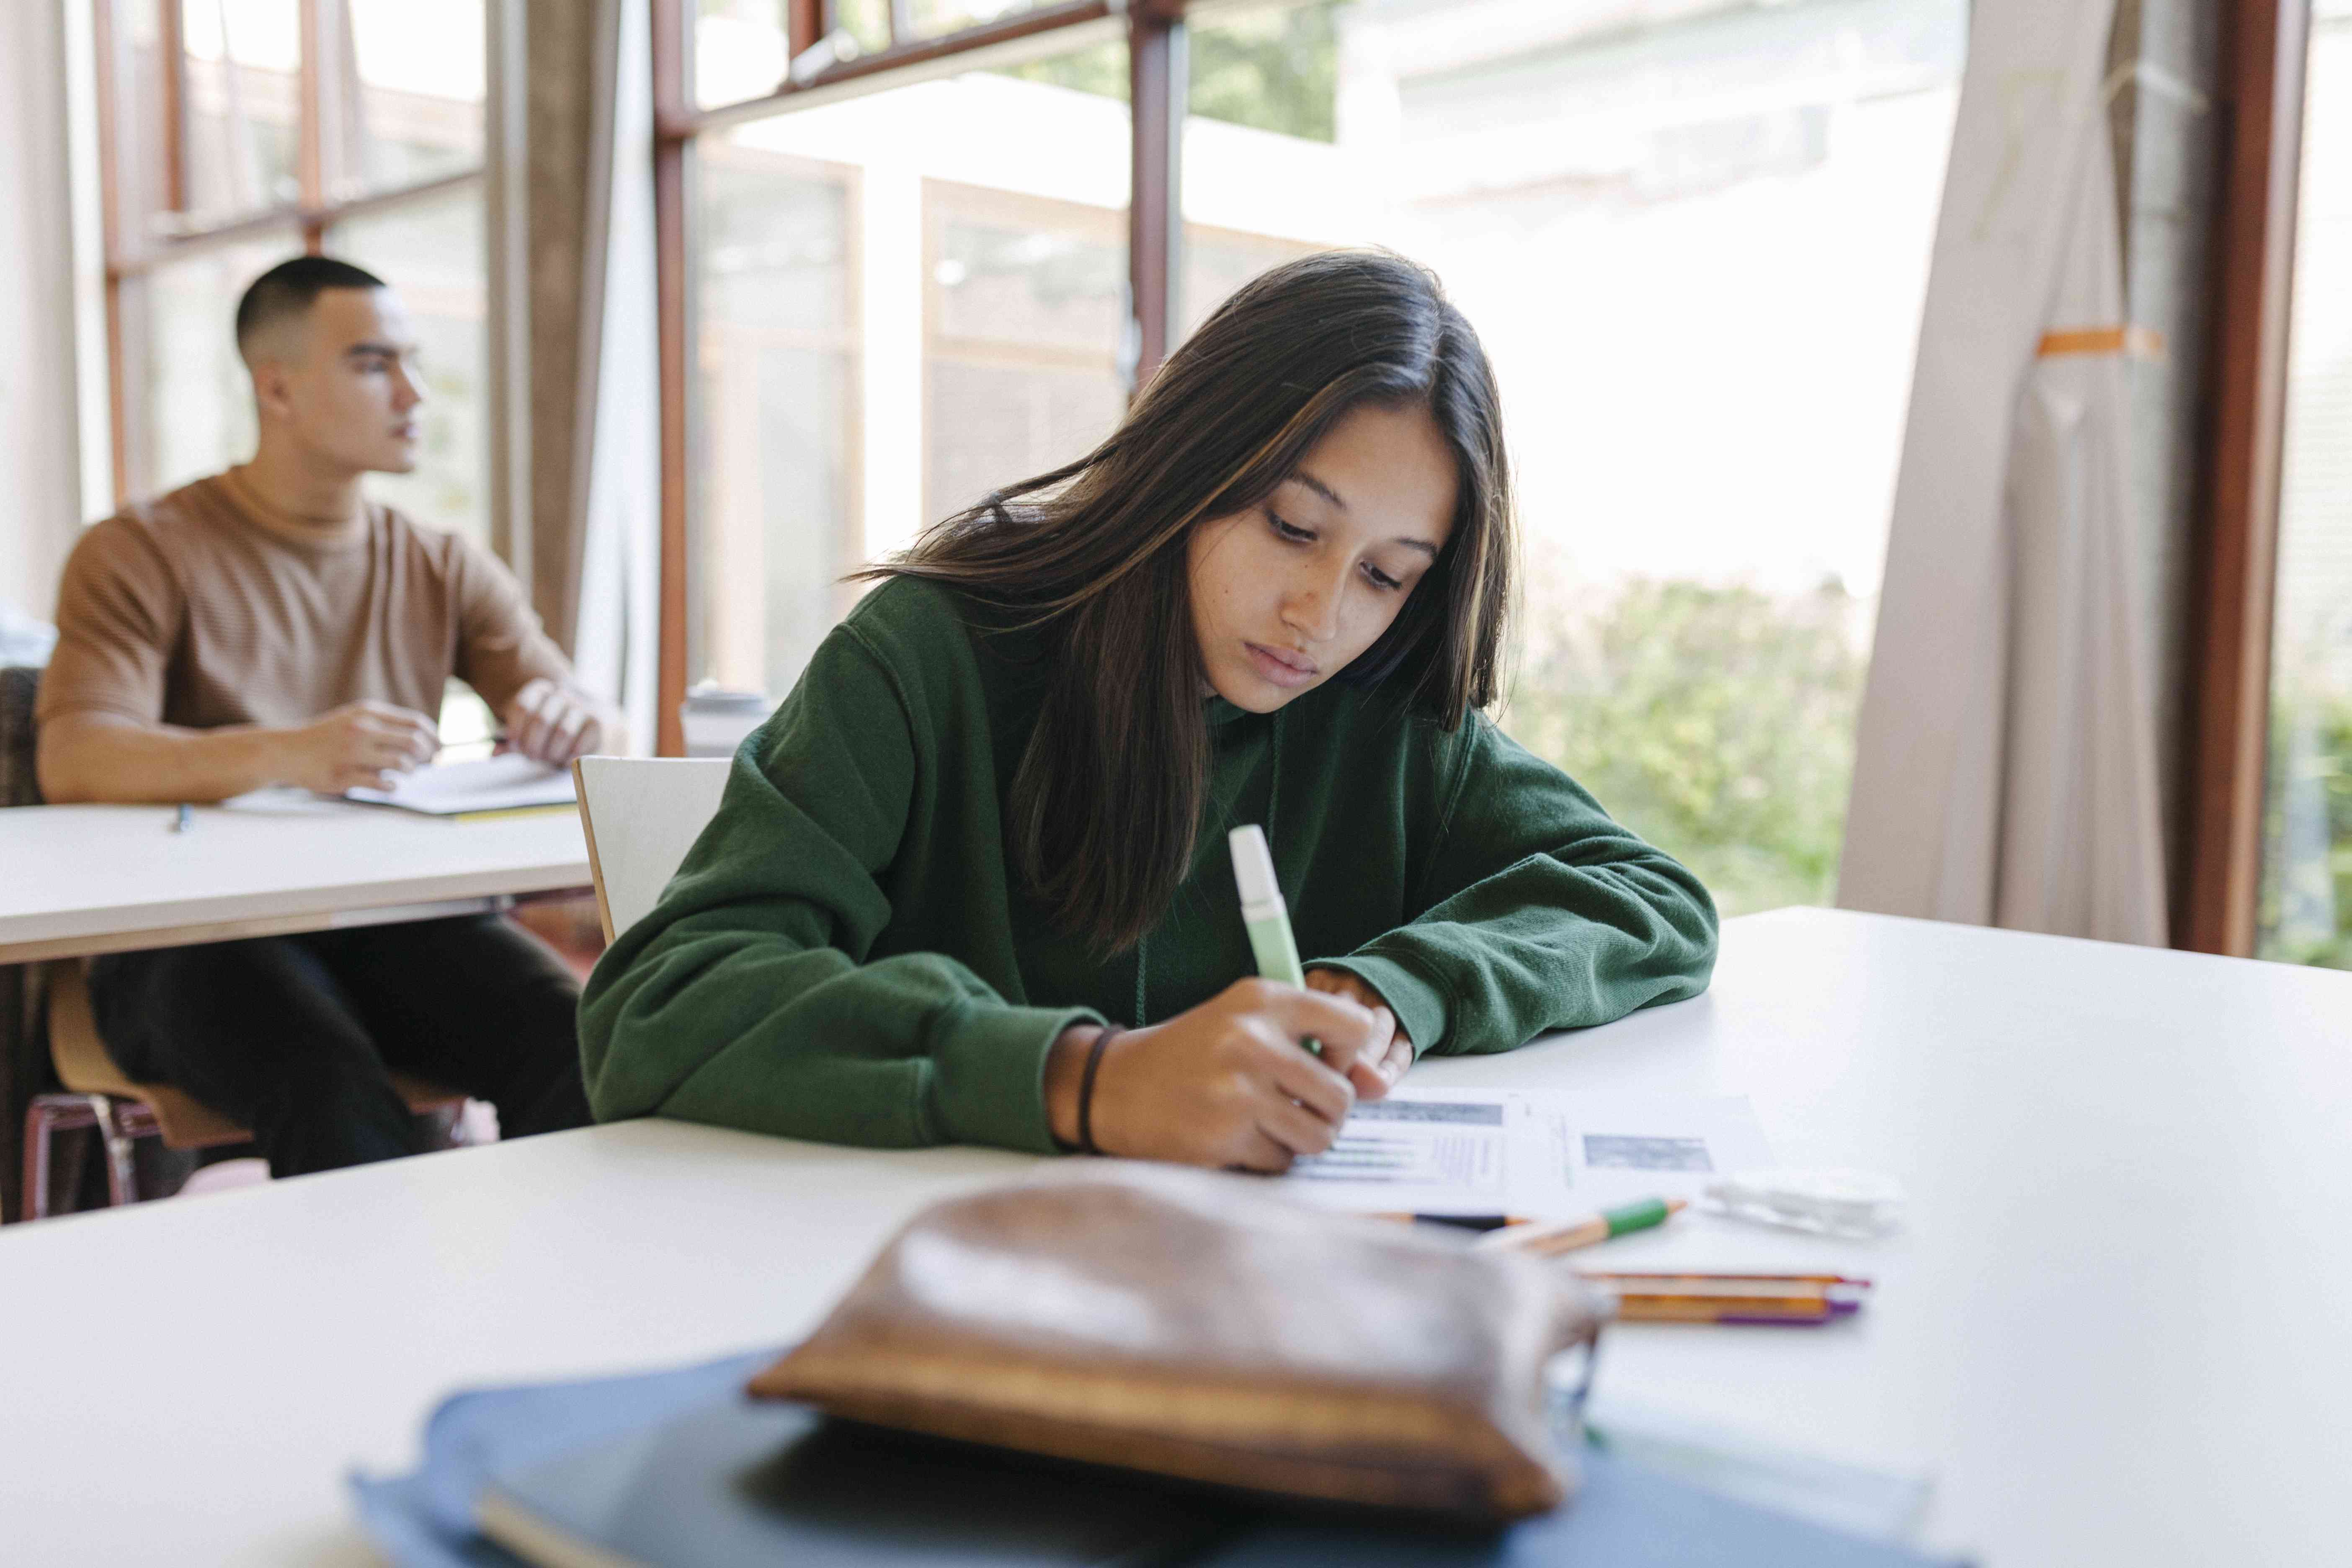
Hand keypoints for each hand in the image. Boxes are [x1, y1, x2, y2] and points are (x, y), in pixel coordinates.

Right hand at [283, 700, 439, 793]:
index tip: (439, 748)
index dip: (434, 737)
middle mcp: (362, 729)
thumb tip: (427, 742)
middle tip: (430, 763)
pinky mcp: (344, 775)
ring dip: (410, 770)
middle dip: (428, 755)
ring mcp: (352, 752)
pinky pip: (381, 783)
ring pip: (402, 763)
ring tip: (405, 772)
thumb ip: (386, 726)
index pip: (416, 723)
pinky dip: (392, 785)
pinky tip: (389, 784)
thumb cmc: (329, 737)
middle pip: (414, 742)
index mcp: (368, 713)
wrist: (287, 751)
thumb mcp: (355, 719)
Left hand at [501, 678, 608, 765]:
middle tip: (532, 756)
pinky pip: (580, 743)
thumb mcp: (531, 733)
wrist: (596, 727)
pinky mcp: (598, 722)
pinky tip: (566, 759)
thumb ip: (514, 741)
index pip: (522, 706)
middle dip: (533, 744)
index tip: (514, 745)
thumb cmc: (555, 733)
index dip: (515, 729)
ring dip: (552, 752)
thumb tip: (494, 753)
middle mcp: (561, 695)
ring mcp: (582, 706)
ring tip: (550, 759)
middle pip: (541, 720)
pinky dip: (570, 756)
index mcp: (540, 691)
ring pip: (562, 732)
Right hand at [1044, 979, 1398, 1172]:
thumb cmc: (1191, 1054)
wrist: (1115, 1086)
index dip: (1349, 1055)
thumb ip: (1300, 1032)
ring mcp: (1239, 1090)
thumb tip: (1366, 1076)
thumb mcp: (1241, 1016)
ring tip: (1271, 1127)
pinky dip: (1268, 1159)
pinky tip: (1239, 1140)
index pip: (1356, 1026)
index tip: (1324, 1064)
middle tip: (1299, 1110)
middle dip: (1327, 1112)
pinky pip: (1281, 1162)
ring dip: (1300, 1140)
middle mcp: (1254, 1040)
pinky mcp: (1225, 1136)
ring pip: (1319, 1135)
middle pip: (1343, 1094)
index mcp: (1263, 1000)